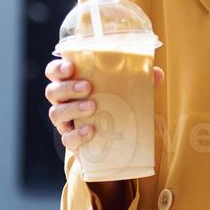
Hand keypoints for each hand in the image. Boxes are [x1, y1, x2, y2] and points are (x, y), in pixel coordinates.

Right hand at [45, 56, 163, 153]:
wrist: (111, 142)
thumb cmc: (113, 106)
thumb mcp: (124, 92)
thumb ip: (138, 81)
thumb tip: (157, 73)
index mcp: (71, 83)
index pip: (53, 72)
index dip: (58, 68)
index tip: (71, 67)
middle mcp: (63, 102)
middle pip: (53, 91)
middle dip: (68, 87)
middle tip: (88, 87)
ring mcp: (65, 122)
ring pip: (55, 113)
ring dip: (72, 108)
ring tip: (92, 107)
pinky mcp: (71, 141)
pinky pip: (67, 138)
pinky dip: (77, 134)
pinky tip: (91, 131)